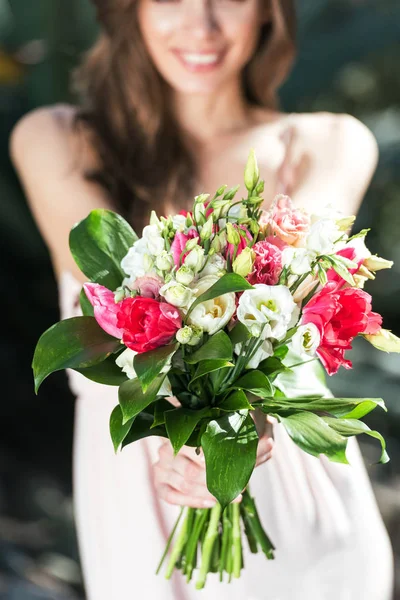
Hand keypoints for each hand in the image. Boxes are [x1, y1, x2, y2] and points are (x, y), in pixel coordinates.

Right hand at [153, 420, 273, 508]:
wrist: (182, 436)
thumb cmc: (210, 429)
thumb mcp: (222, 426)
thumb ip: (240, 434)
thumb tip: (269, 443)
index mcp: (182, 430)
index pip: (203, 449)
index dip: (224, 461)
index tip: (245, 467)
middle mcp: (166, 448)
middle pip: (195, 473)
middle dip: (221, 483)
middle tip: (242, 489)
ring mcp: (160, 466)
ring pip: (186, 485)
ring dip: (211, 494)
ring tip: (233, 496)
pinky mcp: (159, 482)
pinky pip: (171, 496)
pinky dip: (192, 501)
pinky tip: (211, 502)